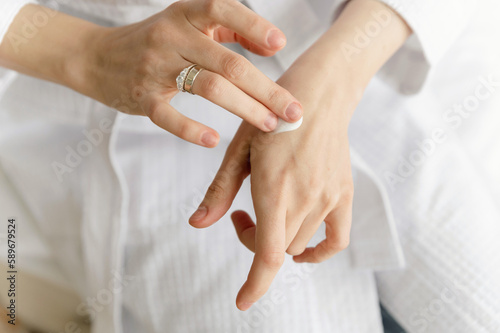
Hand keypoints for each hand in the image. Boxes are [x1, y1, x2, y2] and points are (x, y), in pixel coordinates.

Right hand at [0, 1, 302, 146]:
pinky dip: (192, 129)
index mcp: (185, 15)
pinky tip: (215, 140)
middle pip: (228, 62)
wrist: (97, 57)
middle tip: (293, 111)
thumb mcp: (188, 24)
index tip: (280, 44)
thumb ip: (229, 29)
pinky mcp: (143, 98)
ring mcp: (155, 67)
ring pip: (208, 87)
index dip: (252, 26)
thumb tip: (272, 46)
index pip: (222, 10)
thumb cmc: (155, 41)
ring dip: (244, 108)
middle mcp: (172, 36)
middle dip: (266, 89)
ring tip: (270, 125)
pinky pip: (170, 115)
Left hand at [189, 56, 356, 309]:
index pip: (268, 255)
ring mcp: (328, 198)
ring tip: (267, 210)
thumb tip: (197, 224)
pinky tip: (303, 245)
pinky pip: (337, 239)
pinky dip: (319, 251)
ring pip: (300, 244)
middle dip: (252, 243)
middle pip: (278, 250)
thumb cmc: (271, 115)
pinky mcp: (343, 194)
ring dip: (278, 239)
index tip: (242, 302)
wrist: (319, 95)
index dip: (255, 285)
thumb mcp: (239, 149)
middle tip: (240, 214)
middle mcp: (305, 199)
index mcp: (274, 189)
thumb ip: (220, 191)